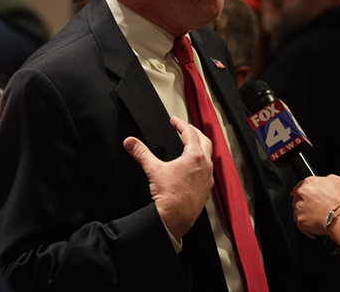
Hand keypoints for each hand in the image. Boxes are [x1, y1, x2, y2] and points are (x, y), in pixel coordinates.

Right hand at [123, 115, 213, 239]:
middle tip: (185, 129)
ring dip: (201, 148)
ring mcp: (208, 178)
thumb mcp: (153, 170)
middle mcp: (205, 165)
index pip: (189, 133)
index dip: (181, 124)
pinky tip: (194, 169)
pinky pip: (208, 171)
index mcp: (195, 157)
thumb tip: (130, 142)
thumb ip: (141, 153)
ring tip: (192, 146)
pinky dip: (202, 164)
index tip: (174, 121)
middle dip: (195, 132)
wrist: (174, 219)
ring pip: (209, 156)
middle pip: (204, 141)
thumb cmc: (168, 196)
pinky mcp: (206, 189)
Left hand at [292, 175, 339, 238]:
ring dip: (306, 215)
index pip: (301, 185)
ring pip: (299, 212)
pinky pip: (302, 225)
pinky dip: (308, 228)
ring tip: (318, 219)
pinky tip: (317, 227)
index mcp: (310, 182)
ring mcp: (300, 208)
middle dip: (305, 203)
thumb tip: (327, 182)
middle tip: (316, 208)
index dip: (307, 192)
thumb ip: (328, 180)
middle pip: (298, 198)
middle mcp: (302, 194)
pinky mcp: (300, 221)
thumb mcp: (339, 181)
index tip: (311, 197)